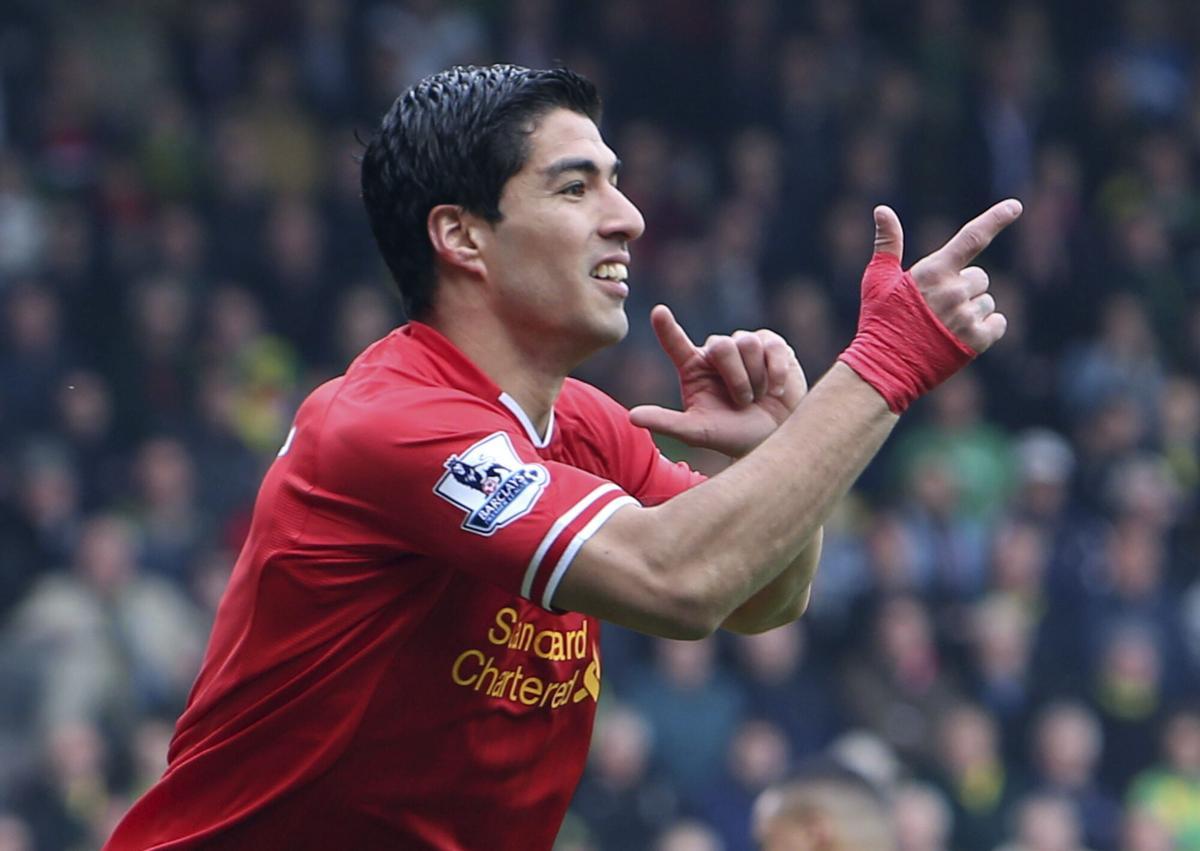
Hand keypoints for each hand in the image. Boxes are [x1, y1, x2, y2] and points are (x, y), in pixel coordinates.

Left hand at [629, 306, 806, 456]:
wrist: (773, 439)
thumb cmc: (731, 435)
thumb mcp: (697, 432)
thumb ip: (666, 423)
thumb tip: (632, 416)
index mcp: (692, 369)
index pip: (675, 343)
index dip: (667, 328)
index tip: (658, 312)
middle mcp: (715, 353)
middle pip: (721, 346)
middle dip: (735, 378)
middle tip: (743, 402)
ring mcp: (744, 346)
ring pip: (747, 343)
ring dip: (755, 378)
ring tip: (758, 397)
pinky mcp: (771, 345)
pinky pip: (771, 346)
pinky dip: (775, 373)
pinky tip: (777, 390)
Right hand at [839, 199, 1021, 412]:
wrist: (884, 368)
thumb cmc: (880, 321)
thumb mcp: (878, 280)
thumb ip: (887, 243)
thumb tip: (882, 209)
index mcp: (933, 271)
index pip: (972, 238)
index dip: (995, 219)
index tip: (1015, 206)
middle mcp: (954, 291)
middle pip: (980, 278)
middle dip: (964, 289)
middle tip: (937, 308)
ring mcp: (966, 316)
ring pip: (986, 303)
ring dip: (971, 312)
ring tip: (943, 327)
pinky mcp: (977, 341)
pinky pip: (998, 323)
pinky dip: (985, 330)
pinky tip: (960, 337)